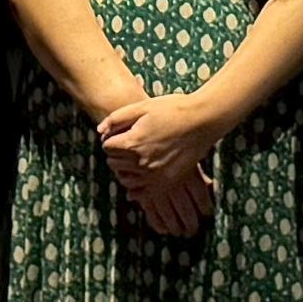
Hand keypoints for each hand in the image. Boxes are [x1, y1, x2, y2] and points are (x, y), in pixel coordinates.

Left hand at [96, 91, 210, 236]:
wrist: (203, 121)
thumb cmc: (173, 109)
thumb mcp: (142, 107)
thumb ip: (117, 119)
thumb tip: (99, 131)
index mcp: (132, 143)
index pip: (107, 147)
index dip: (111, 139)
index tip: (120, 134)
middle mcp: (141, 163)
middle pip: (114, 164)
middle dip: (117, 154)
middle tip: (128, 145)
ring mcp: (154, 176)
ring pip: (125, 180)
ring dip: (126, 170)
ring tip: (136, 159)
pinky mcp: (166, 183)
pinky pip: (142, 194)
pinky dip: (137, 188)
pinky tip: (141, 177)